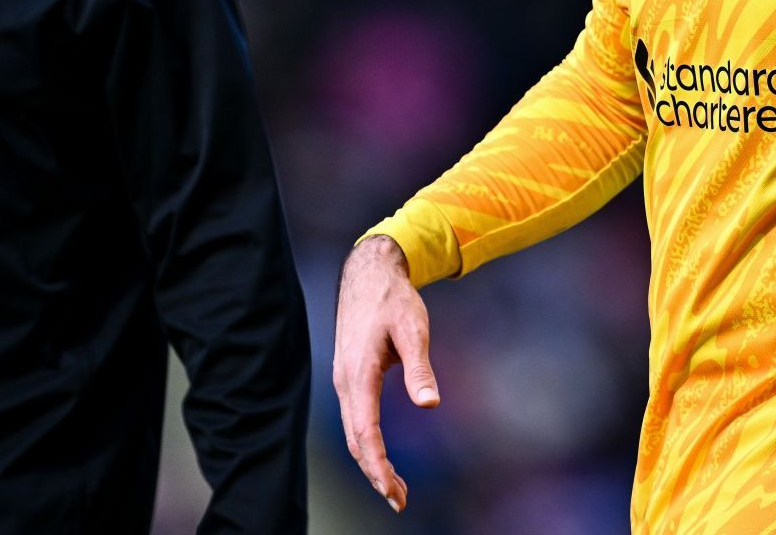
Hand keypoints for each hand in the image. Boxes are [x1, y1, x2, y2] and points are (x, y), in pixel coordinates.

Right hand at [333, 235, 439, 512]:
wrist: (369, 273)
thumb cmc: (394, 300)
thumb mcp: (413, 329)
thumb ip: (420, 368)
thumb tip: (431, 405)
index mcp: (359, 373)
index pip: (365, 432)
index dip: (378, 465)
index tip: (393, 491)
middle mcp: (346, 382)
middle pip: (356, 440)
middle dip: (376, 473)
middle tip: (400, 501)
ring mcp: (345, 380)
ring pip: (353, 433)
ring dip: (371, 462)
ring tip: (395, 488)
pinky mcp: (350, 377)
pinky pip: (355, 420)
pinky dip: (367, 444)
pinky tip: (382, 456)